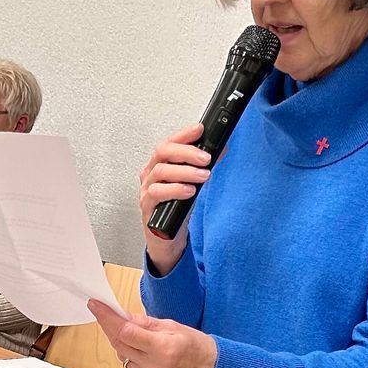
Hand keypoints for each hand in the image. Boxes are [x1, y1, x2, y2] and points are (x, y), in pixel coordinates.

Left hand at [88, 300, 216, 367]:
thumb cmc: (194, 345)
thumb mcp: (170, 326)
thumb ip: (142, 323)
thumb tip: (119, 315)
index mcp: (164, 348)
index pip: (125, 332)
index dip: (107, 318)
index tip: (96, 306)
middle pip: (120, 345)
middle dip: (111, 328)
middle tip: (107, 315)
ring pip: (123, 359)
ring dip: (125, 347)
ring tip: (144, 344)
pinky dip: (133, 362)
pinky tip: (148, 359)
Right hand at [139, 123, 209, 271]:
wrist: (166, 237)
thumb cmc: (176, 208)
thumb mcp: (192, 184)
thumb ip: (202, 167)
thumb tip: (221, 149)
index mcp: (159, 165)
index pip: (169, 143)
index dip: (183, 135)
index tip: (199, 129)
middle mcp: (150, 174)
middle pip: (162, 153)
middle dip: (186, 152)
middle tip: (206, 158)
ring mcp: (146, 190)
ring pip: (160, 172)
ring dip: (185, 172)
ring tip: (204, 176)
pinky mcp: (147, 207)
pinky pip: (157, 193)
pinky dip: (175, 189)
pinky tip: (189, 191)